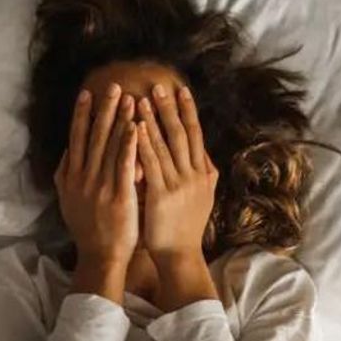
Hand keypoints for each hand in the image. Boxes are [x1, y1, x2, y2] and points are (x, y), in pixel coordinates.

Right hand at [54, 83, 138, 301]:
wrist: (100, 256)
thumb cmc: (87, 229)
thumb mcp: (68, 201)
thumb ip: (65, 176)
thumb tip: (66, 155)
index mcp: (72, 177)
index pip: (77, 138)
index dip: (81, 115)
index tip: (87, 93)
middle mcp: (84, 177)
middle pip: (94, 136)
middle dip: (104, 109)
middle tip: (113, 86)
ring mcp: (101, 186)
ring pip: (111, 146)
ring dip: (120, 120)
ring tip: (129, 98)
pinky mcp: (119, 195)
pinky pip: (125, 165)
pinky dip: (129, 145)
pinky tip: (136, 127)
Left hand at [136, 84, 218, 308]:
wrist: (180, 255)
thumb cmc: (186, 227)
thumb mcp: (203, 198)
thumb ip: (205, 175)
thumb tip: (206, 155)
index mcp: (202, 173)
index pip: (196, 135)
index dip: (189, 112)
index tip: (181, 90)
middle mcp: (193, 175)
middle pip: (181, 134)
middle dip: (169, 109)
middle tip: (158, 86)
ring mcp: (178, 184)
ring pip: (165, 146)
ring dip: (152, 120)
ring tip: (141, 99)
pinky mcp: (161, 195)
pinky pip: (151, 164)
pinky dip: (143, 144)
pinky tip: (134, 128)